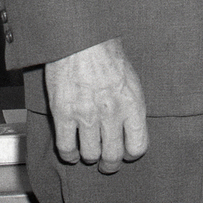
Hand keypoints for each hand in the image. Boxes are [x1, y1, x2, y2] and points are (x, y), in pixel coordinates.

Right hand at [44, 37, 147, 172]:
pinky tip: (71, 152)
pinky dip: (69, 155)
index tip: (126, 153)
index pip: (138, 146)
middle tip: (107, 163)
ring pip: (90, 155)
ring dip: (89, 158)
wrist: (80, 37)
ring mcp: (87, 115)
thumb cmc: (107, 54)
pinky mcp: (63, 113)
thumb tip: (128, 130)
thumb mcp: (131, 80)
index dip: (131, 154)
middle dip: (110, 164)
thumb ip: (130, 106)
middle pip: (113, 156)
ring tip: (88, 153)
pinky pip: (66, 147)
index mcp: (133, 104)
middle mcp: (112, 113)